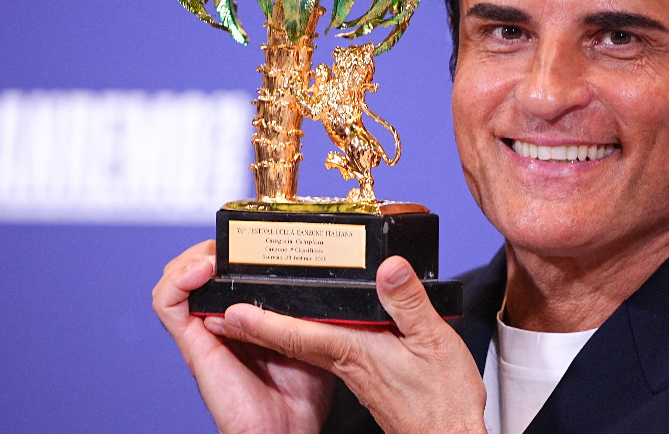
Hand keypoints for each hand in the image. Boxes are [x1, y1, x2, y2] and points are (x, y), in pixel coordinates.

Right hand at [152, 241, 333, 433]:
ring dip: (190, 258)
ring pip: (174, 280)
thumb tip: (321, 270)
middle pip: (194, 269)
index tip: (253, 235)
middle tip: (235, 242)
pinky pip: (167, 305)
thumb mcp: (313, 334)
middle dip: (210, 246)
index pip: (223, 270)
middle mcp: (218, 322)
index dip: (230, 247)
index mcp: (244, 317)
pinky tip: (204, 271)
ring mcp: (203, 332)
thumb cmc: (302, 395)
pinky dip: (177, 280)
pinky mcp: (193, 345)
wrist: (287, 432)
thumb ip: (309, 306)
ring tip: (214, 254)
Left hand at [207, 256, 486, 433]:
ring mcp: (352, 369)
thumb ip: (408, 301)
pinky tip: (310, 322)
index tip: (232, 307)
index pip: (296, 333)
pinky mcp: (363, 375)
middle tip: (227, 301)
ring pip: (303, 343)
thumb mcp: (433, 341)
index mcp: (353, 351)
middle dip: (257, 320)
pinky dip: (305, 332)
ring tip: (251, 307)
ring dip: (276, 326)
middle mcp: (345, 360)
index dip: (262, 320)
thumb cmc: (442, 401)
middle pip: (291, 336)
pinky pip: (322, 348)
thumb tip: (389, 267)